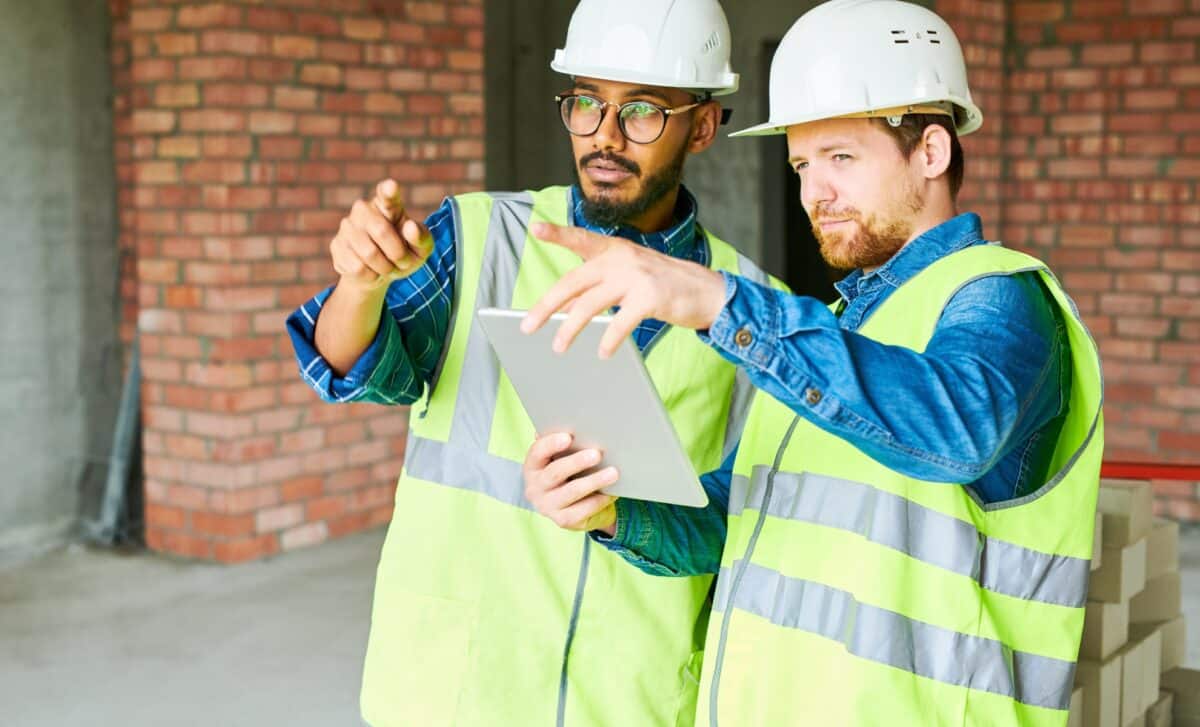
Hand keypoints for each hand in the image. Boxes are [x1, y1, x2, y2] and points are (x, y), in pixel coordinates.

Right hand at [330, 179, 433, 294]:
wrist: (379, 273)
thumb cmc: (404, 253)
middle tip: (403, 261)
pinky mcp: (337, 245)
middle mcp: (364, 209)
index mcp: (388, 205)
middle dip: (398, 254)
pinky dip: (371, 276)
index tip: (392, 186)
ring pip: (369, 253)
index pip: (387, 194)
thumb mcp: (421, 249)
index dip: (389, 190)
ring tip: (387, 267)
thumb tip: (410, 227)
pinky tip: (371, 271)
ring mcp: (347, 226)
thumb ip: (422, 237)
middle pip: (382, 231)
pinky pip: (358, 268)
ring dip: (385, 268)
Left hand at [520, 223, 726, 357]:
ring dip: (570, 328)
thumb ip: (597, 289)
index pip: (581, 240)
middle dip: (547, 306)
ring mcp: (636, 276)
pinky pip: (621, 321)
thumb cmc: (662, 287)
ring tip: (558, 347)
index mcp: (614, 250)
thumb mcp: (627, 280)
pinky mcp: (651, 297)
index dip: (558, 234)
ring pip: (590, 303)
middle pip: (574, 282)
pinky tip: (602, 353)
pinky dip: (609, 339)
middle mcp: (622, 258)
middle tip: (528, 326)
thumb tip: (563, 309)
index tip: (536, 229)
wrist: (706, 291)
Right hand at [523, 432, 618, 534]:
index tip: (568, 437)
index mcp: (532, 467)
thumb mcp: (562, 459)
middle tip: (597, 454)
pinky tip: (612, 492)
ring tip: (613, 472)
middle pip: (555, 473)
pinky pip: (583, 509)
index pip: (537, 453)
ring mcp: (547, 506)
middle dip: (576, 462)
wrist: (572, 506)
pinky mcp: (562, 521)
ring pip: (572, 492)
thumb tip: (575, 424)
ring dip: (594, 481)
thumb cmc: (568, 474)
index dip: (551, 444)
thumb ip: (564, 445)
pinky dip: (599, 500)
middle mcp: (535, 488)